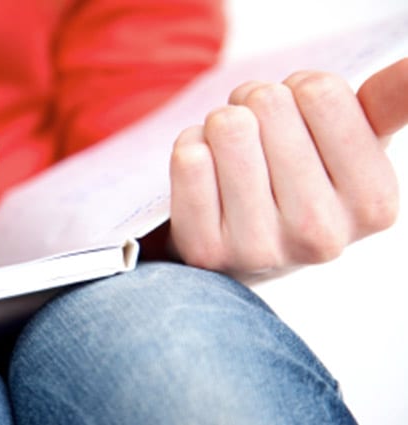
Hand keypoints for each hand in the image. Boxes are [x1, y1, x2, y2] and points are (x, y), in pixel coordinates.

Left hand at [167, 58, 407, 278]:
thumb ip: (384, 106)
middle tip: (257, 136)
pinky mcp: (207, 251)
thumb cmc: (297, 183)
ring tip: (231, 154)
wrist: (238, 246)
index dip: (298, 89)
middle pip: (269, 103)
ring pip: (227, 126)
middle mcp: (322, 235)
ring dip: (220, 124)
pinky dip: (190, 147)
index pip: (320, 91)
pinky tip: (205, 176)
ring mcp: (261, 249)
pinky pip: (189, 157)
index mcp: (374, 203)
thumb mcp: (350, 148)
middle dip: (254, 104)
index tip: (299, 118)